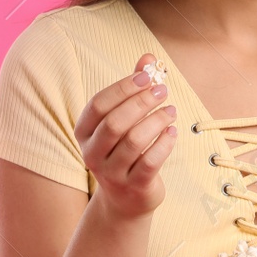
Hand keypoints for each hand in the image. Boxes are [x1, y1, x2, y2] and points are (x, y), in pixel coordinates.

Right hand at [75, 53, 176, 219]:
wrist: (125, 199)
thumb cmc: (125, 148)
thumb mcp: (125, 119)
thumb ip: (134, 88)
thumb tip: (149, 57)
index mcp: (84, 132)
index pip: (99, 104)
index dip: (123, 88)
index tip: (147, 76)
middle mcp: (92, 153)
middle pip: (115, 122)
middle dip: (141, 102)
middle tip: (163, 90)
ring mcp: (111, 173)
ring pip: (134, 141)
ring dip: (157, 120)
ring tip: (171, 110)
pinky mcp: (133, 186)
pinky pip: (151, 161)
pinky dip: (165, 143)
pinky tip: (173, 131)